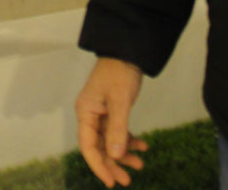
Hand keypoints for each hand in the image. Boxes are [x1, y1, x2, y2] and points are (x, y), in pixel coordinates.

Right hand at [76, 57, 147, 186]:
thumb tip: (115, 156)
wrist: (128, 51)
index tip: (111, 182)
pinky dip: (129, 140)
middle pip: (98, 147)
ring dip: (123, 154)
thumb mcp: (120, 102)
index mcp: (85, 113)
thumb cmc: (120, 73)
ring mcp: (101, 113)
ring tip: (139, 165)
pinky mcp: (112, 110)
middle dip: (112, 164)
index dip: (99, 166)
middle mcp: (90, 115)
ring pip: (109, 141)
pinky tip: (142, 146)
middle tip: (127, 180)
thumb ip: (117, 129)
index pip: (88, 146)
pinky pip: (118, 131)